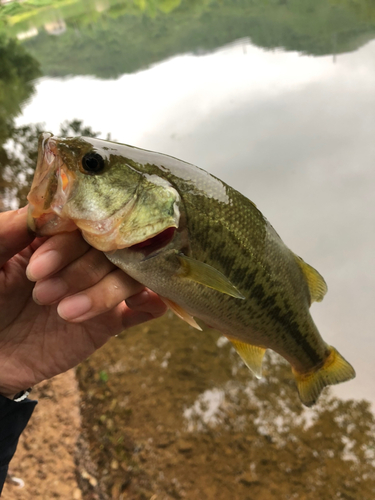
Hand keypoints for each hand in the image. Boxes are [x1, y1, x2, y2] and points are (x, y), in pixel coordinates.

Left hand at [0, 207, 166, 397]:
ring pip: (129, 275)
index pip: (81, 225)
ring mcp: (101, 287)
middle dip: (79, 271)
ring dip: (104, 292)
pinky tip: (133, 305)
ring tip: (66, 313)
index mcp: (56, 238)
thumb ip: (7, 232)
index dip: (66, 244)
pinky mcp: (113, 319)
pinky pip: (149, 305)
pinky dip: (151, 301)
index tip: (38, 269)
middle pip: (110, 247)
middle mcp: (84, 258)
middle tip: (42, 295)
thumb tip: (39, 208)